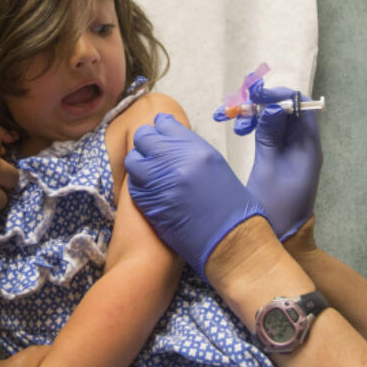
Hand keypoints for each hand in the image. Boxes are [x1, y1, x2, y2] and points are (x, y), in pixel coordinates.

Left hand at [125, 113, 265, 276]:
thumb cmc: (232, 207)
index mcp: (196, 149)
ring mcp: (158, 183)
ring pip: (133, 160)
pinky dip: (138, 183)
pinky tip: (149, 188)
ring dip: (139, 162)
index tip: (161, 132)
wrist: (230, 241)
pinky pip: (133, 184)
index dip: (161, 128)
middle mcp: (175, 162)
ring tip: (149, 170)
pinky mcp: (148, 204)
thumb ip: (192, 150)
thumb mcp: (216, 166)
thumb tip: (172, 140)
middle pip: (144, 137)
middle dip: (146, 141)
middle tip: (152, 150)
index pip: (165, 124)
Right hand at [237, 81, 322, 240]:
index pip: (302, 106)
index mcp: (308, 147)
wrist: (282, 240)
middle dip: (262, 103)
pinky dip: (254, 127)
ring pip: (275, 119)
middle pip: (287, 110)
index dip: (281, 95)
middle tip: (238, 106)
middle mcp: (303, 145)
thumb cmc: (276, 210)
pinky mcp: (279, 157)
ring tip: (233, 124)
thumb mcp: (268, 170)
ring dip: (254, 115)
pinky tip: (237, 131)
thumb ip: (269, 137)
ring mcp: (291, 151)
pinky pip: (269, 133)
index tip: (256, 95)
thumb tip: (271, 107)